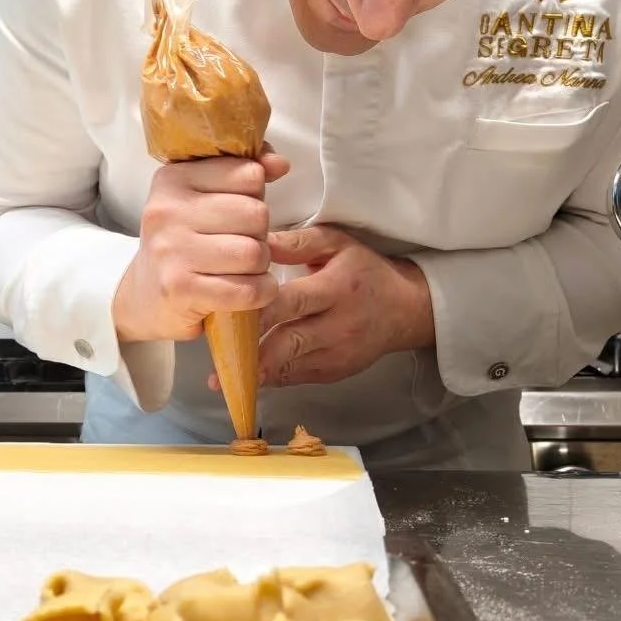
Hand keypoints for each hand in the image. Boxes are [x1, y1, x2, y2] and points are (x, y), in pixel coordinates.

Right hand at [113, 149, 290, 342]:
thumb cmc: (183, 245)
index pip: (249, 174)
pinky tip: (246, 290)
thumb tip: (279, 164)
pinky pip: (248, 290)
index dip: (254, 197)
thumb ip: (243, 173)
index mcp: (173, 179)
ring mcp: (171, 250)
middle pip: (256, 214)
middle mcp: (167, 211)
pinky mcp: (180, 288)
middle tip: (239, 246)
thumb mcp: (202, 199)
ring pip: (255, 252)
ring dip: (260, 267)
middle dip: (260, 235)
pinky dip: (260, 293)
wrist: (145, 299)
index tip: (234, 213)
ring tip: (240, 269)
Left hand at [207, 225, 434, 388]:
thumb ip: (297, 242)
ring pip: (288, 367)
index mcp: (336, 289)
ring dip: (253, 371)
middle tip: (216, 358)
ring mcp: (336, 355)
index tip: (227, 315)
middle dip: (251, 352)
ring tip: (217, 375)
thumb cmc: (363, 271)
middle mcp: (338, 327)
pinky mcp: (332, 373)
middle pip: (288, 343)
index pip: (292, 303)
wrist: (404, 310)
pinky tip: (242, 376)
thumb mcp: (336, 244)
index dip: (259, 311)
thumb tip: (257, 243)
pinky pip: (294, 378)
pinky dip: (269, 377)